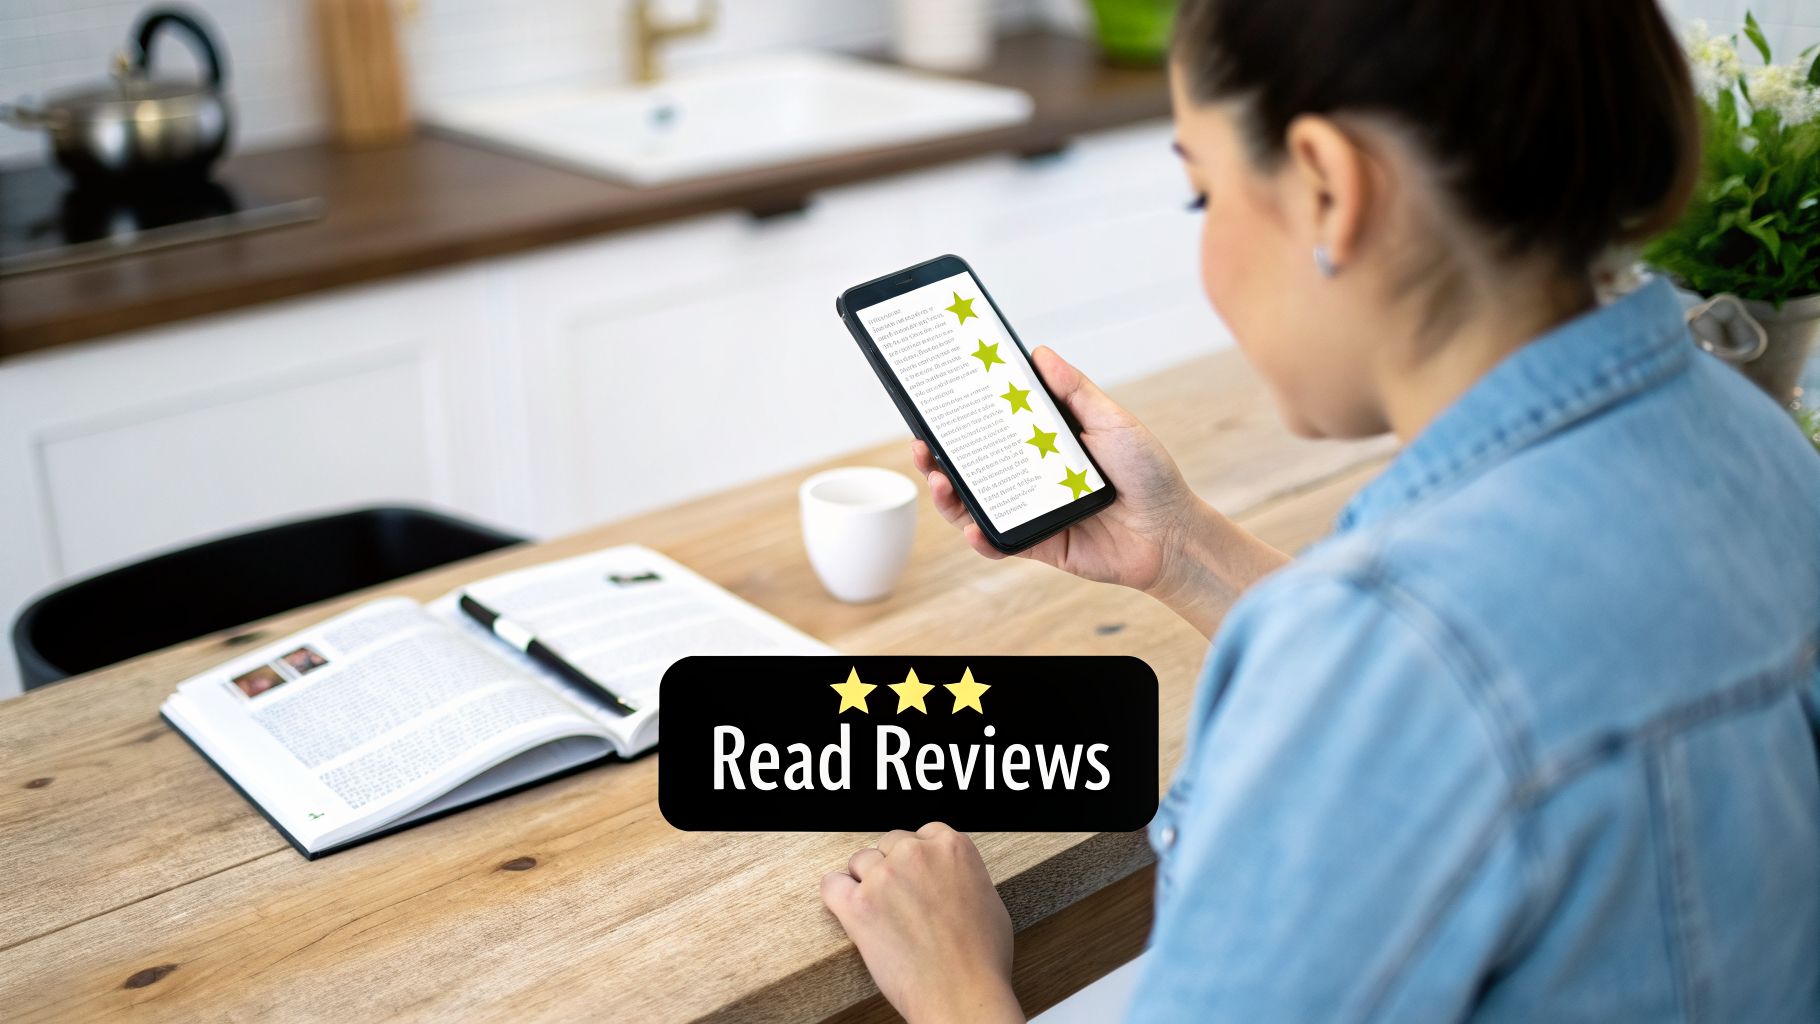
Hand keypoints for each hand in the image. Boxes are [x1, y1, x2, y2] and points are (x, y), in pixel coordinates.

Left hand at [821, 823, 1022, 1023]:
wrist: (962, 993)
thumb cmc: (981, 959)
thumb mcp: (988, 900)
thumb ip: (962, 877)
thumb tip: (950, 880)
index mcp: (952, 848)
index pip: (924, 833)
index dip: (918, 857)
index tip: (917, 875)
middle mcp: (915, 854)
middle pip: (889, 843)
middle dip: (892, 867)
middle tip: (899, 898)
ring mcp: (884, 877)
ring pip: (860, 861)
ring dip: (865, 881)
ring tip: (878, 909)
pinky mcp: (858, 905)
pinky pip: (831, 885)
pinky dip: (836, 895)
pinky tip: (847, 907)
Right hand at [913, 346, 1287, 636]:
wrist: (1171, 533)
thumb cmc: (1148, 474)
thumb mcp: (1113, 422)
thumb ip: (1076, 391)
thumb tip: (1040, 352)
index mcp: (1045, 441)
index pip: (995, 424)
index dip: (964, 413)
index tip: (937, 397)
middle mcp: (1031, 474)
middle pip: (973, 464)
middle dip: (940, 455)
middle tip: (924, 442)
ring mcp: (1031, 510)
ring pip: (975, 504)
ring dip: (949, 495)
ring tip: (940, 481)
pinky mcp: (1037, 544)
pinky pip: (1000, 542)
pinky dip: (981, 538)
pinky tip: (974, 528)